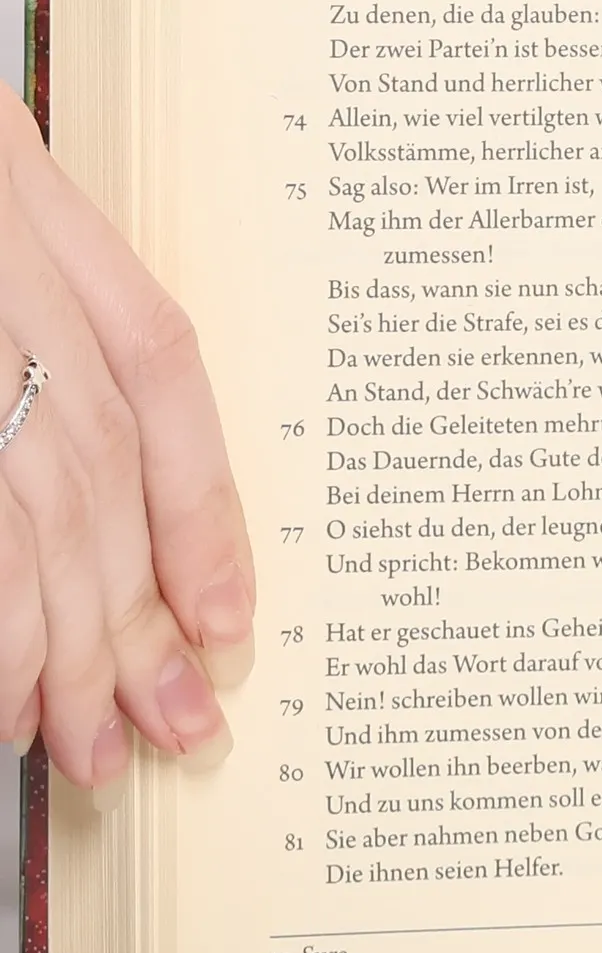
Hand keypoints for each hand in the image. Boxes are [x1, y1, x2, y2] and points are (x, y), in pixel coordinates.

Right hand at [0, 84, 252, 805]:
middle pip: (104, 468)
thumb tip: (58, 468)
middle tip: (174, 729)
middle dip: (140, 616)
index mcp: (35, 208)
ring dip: (63, 647)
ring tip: (87, 744)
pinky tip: (2, 698)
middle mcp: (6, 265)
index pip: (161, 371)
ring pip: (37, 509)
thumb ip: (39, 298)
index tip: (229, 620)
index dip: (205, 506)